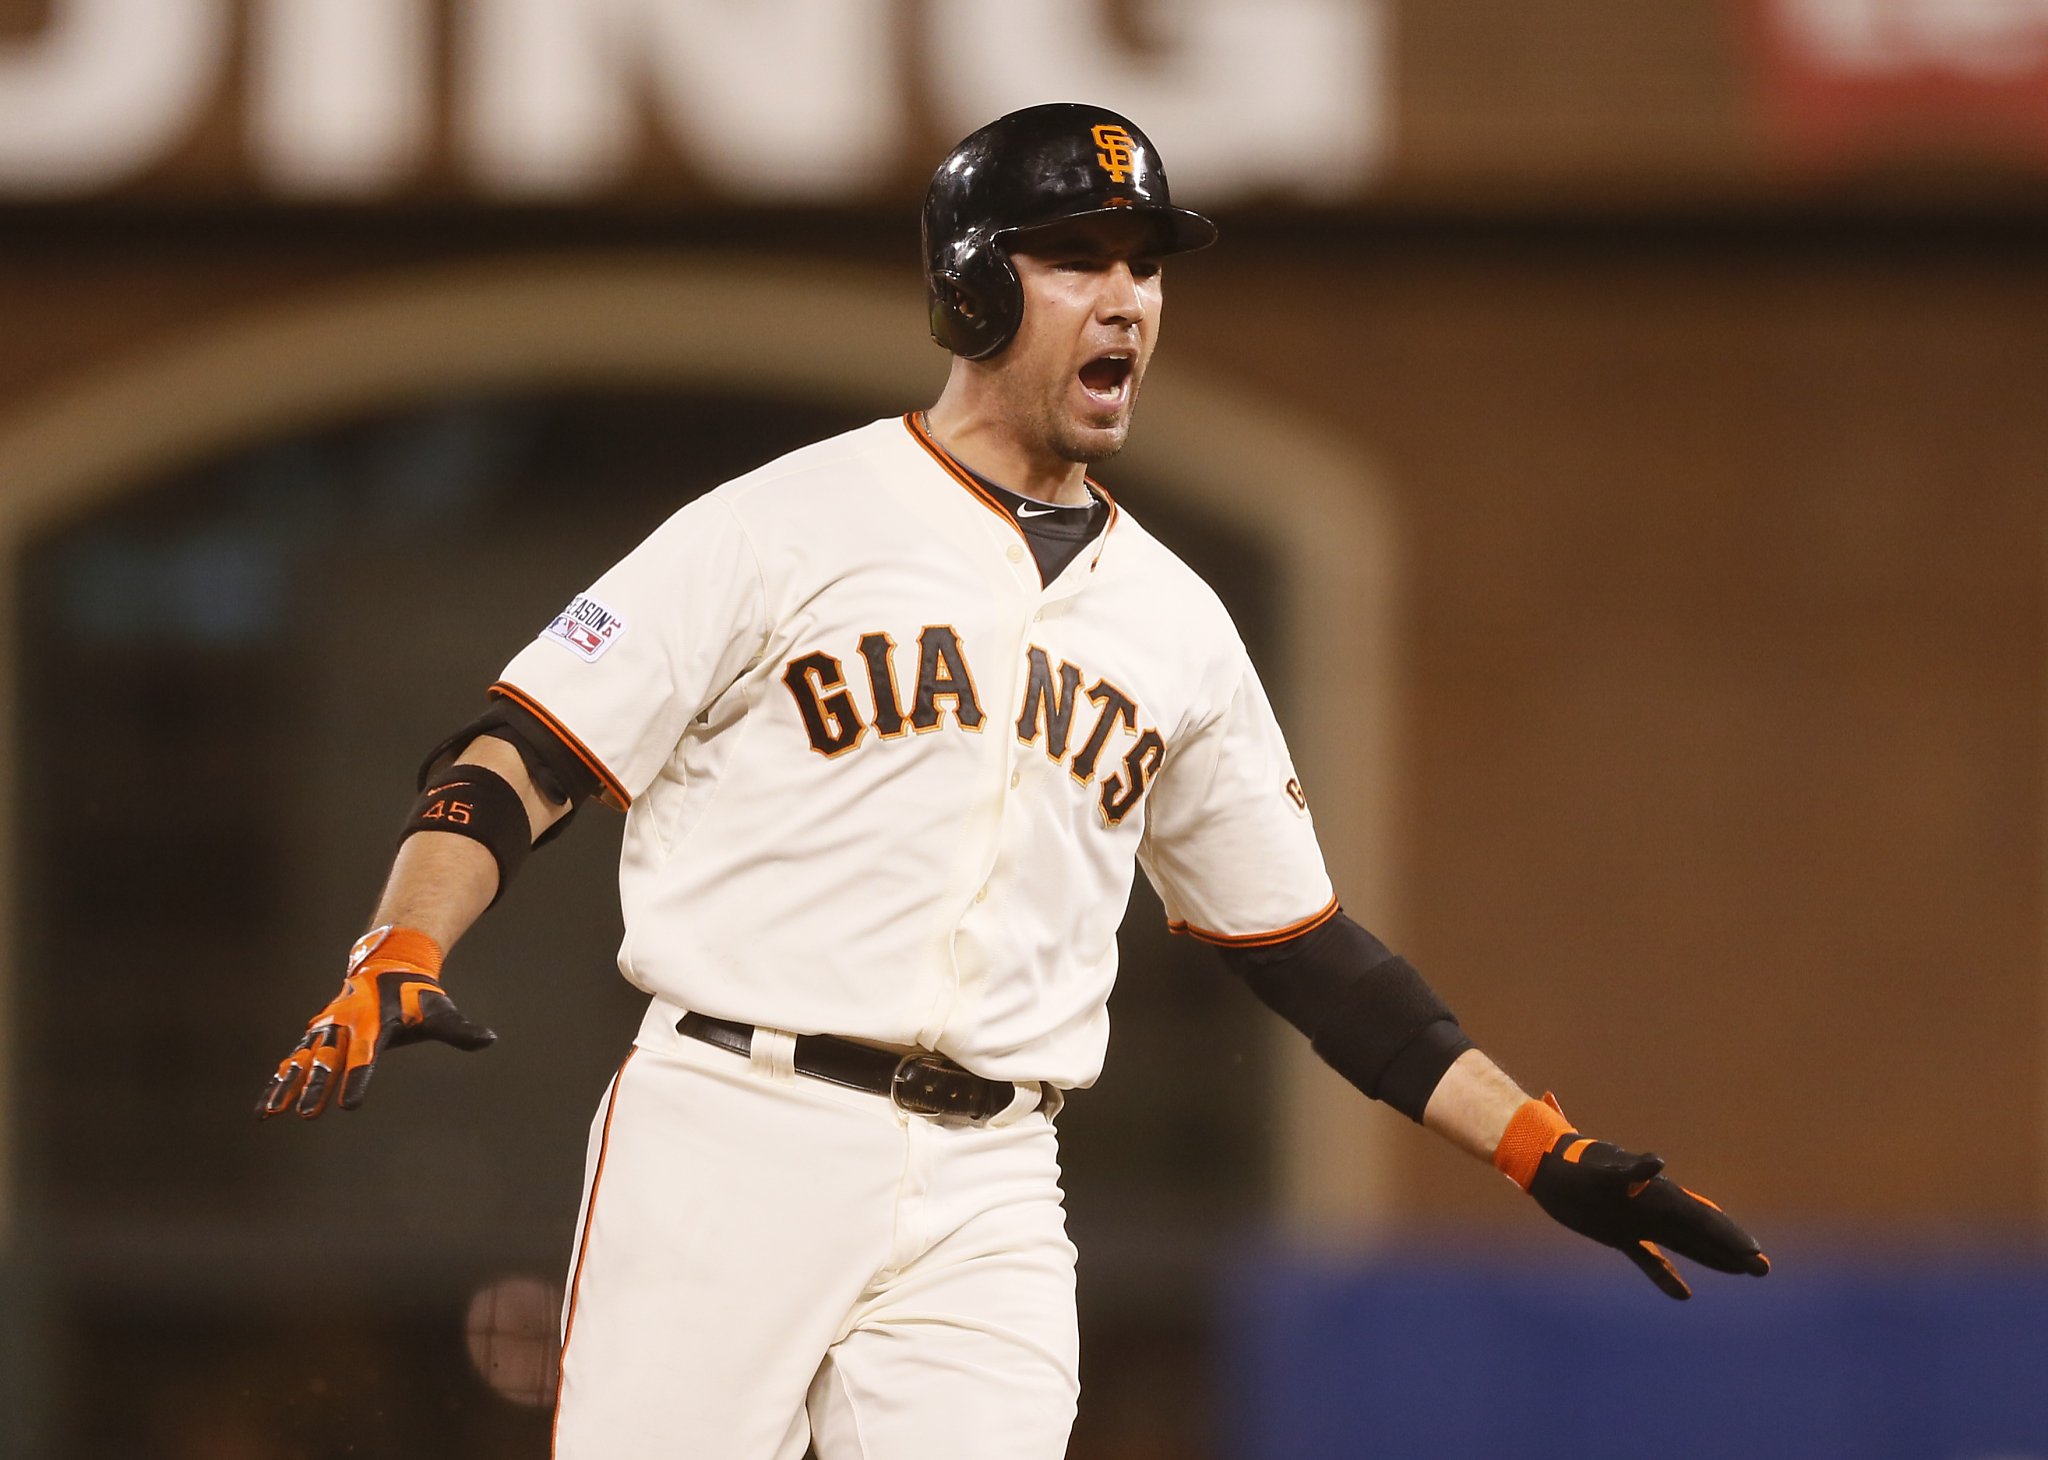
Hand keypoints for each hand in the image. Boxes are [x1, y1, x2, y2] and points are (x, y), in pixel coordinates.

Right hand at [256, 926, 494, 1119]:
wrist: (387, 965)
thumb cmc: (417, 996)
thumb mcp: (440, 1011)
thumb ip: (460, 1030)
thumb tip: (489, 1040)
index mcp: (376, 1021)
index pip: (367, 1055)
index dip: (359, 1079)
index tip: (349, 1105)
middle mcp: (347, 1024)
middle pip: (330, 1059)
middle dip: (318, 1086)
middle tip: (308, 1114)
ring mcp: (327, 1029)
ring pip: (304, 1060)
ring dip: (288, 1085)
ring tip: (272, 1113)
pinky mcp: (316, 1035)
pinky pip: (294, 1060)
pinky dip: (278, 1082)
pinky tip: (264, 1109)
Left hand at [1495, 1093, 1769, 1299]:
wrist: (1544, 1163)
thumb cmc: (1572, 1164)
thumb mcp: (1599, 1171)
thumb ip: (1628, 1171)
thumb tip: (1656, 1165)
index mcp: (1655, 1195)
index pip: (1700, 1217)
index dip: (1727, 1235)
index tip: (1754, 1253)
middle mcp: (1653, 1206)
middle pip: (1700, 1232)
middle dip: (1731, 1250)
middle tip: (1764, 1269)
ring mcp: (1638, 1220)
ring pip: (1683, 1243)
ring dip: (1711, 1258)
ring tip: (1743, 1271)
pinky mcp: (1617, 1232)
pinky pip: (1648, 1258)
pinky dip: (1665, 1275)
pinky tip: (1683, 1295)